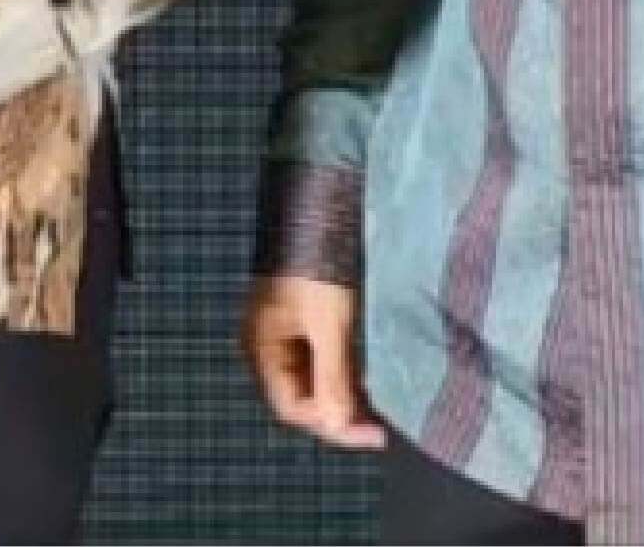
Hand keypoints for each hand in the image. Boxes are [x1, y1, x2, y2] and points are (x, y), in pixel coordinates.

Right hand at [244, 276, 384, 449]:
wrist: (314, 210)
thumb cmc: (315, 263)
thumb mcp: (329, 322)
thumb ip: (332, 375)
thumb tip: (337, 425)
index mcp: (262, 348)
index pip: (292, 408)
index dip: (332, 426)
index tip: (374, 432)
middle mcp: (269, 345)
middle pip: (302, 396)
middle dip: (339, 412)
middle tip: (381, 424)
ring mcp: (286, 332)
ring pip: (314, 379)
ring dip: (345, 394)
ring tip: (381, 406)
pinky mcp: (304, 320)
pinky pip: (322, 359)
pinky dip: (345, 372)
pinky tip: (370, 378)